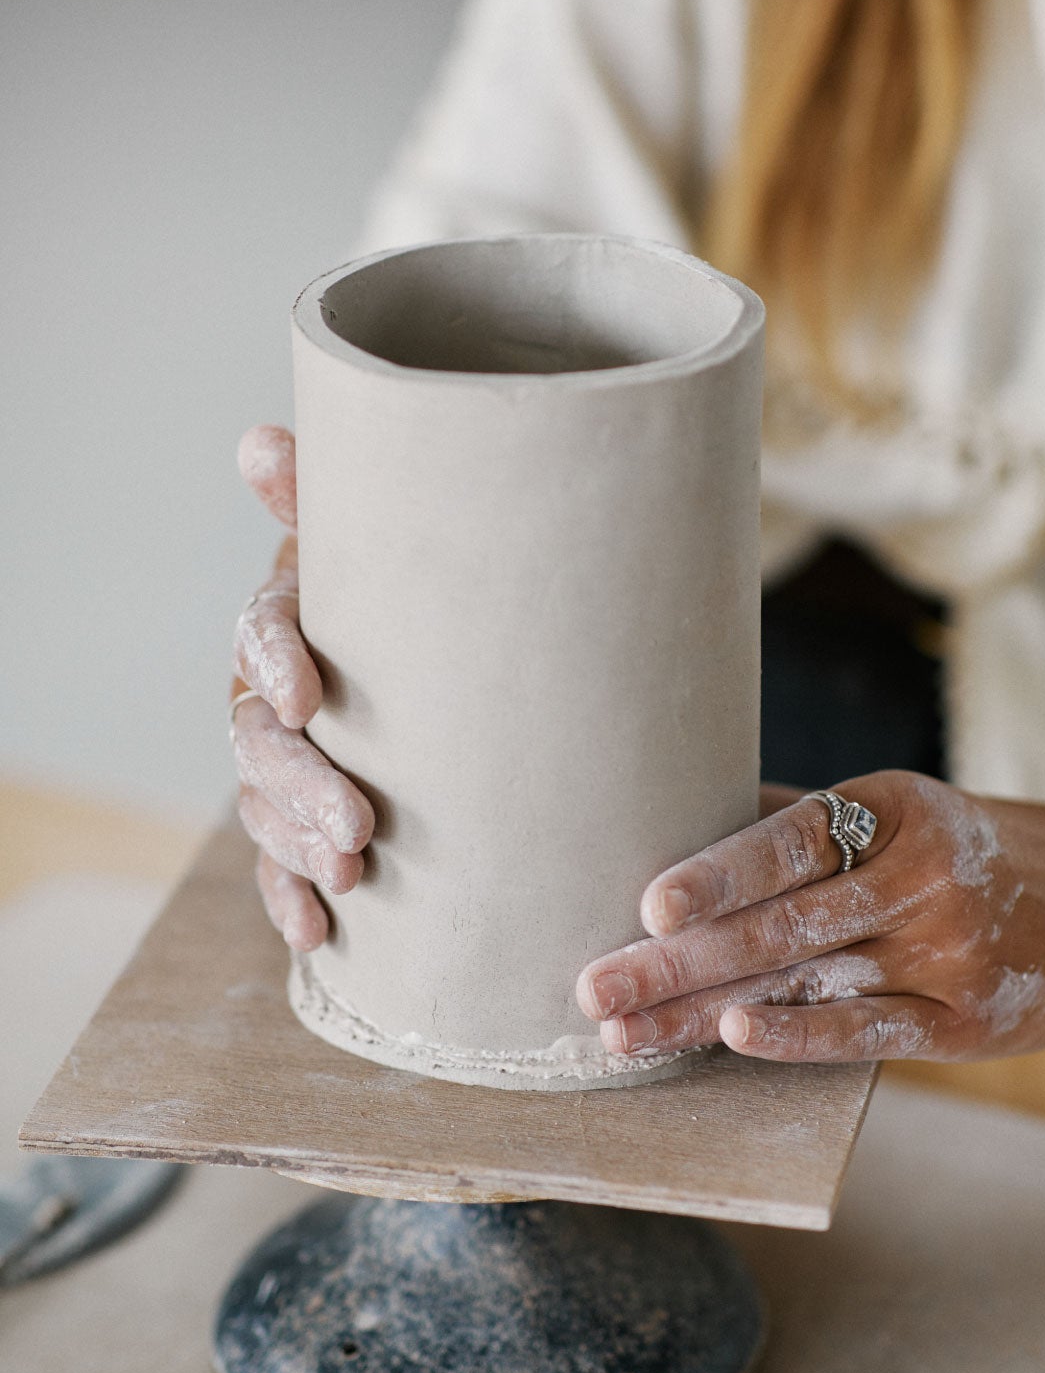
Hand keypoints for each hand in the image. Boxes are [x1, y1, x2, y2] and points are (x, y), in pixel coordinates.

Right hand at [230, 425, 374, 949]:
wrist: (458, 667)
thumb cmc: (424, 601)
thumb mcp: (391, 551)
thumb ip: (329, 503)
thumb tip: (257, 441)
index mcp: (291, 620)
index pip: (261, 632)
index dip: (277, 660)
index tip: (308, 694)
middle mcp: (275, 695)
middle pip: (262, 739)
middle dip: (301, 784)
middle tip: (357, 824)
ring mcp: (285, 766)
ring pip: (265, 807)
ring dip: (297, 845)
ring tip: (350, 874)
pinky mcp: (304, 824)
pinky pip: (280, 868)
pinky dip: (291, 899)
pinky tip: (318, 932)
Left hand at [575, 771, 1044, 1063]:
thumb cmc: (973, 848)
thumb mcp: (905, 810)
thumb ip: (805, 822)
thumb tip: (682, 816)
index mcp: (895, 810)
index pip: (793, 840)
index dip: (720, 872)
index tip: (647, 904)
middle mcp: (921, 879)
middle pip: (781, 925)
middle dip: (676, 960)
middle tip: (594, 985)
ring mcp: (947, 953)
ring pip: (806, 983)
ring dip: (703, 1012)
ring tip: (623, 1031)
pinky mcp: (966, 1021)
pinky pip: (867, 1031)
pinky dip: (797, 1036)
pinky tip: (733, 1039)